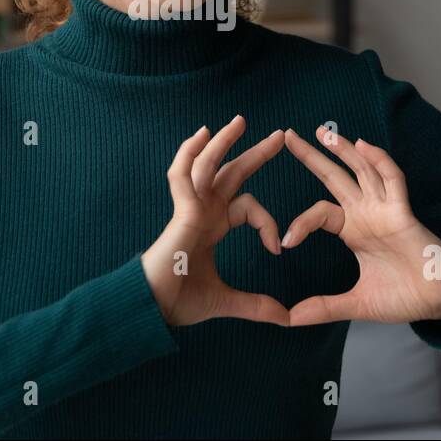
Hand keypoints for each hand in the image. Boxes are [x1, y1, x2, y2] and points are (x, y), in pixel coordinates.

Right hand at [142, 116, 289, 327]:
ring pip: (208, 165)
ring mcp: (190, 208)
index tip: (277, 249)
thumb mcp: (227, 301)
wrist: (153, 308)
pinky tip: (203, 135)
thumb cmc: (180, 301)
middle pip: (232, 173)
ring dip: (223, 142)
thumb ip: (255, 305)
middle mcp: (203, 211)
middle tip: (280, 136)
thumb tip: (286, 318)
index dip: (268, 223)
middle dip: (255, 154)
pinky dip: (189, 153)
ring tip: (241, 121)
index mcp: (214, 226)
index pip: (247, 206)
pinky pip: (181, 175)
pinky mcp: (181, 211)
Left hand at [280, 126, 440, 327]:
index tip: (284, 242)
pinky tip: (364, 146)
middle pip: (334, 177)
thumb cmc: (405, 298)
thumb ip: (323, 307)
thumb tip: (289, 320)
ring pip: (362, 171)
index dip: (300, 223)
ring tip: (321, 132)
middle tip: (287, 136)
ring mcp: (385, 210)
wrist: (438, 305)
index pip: (319, 213)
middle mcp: (366, 214)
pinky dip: (379, 162)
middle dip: (312, 157)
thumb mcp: (356, 304)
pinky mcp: (404, 212)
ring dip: (343, 150)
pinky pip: (393, 180)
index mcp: (353, 231)